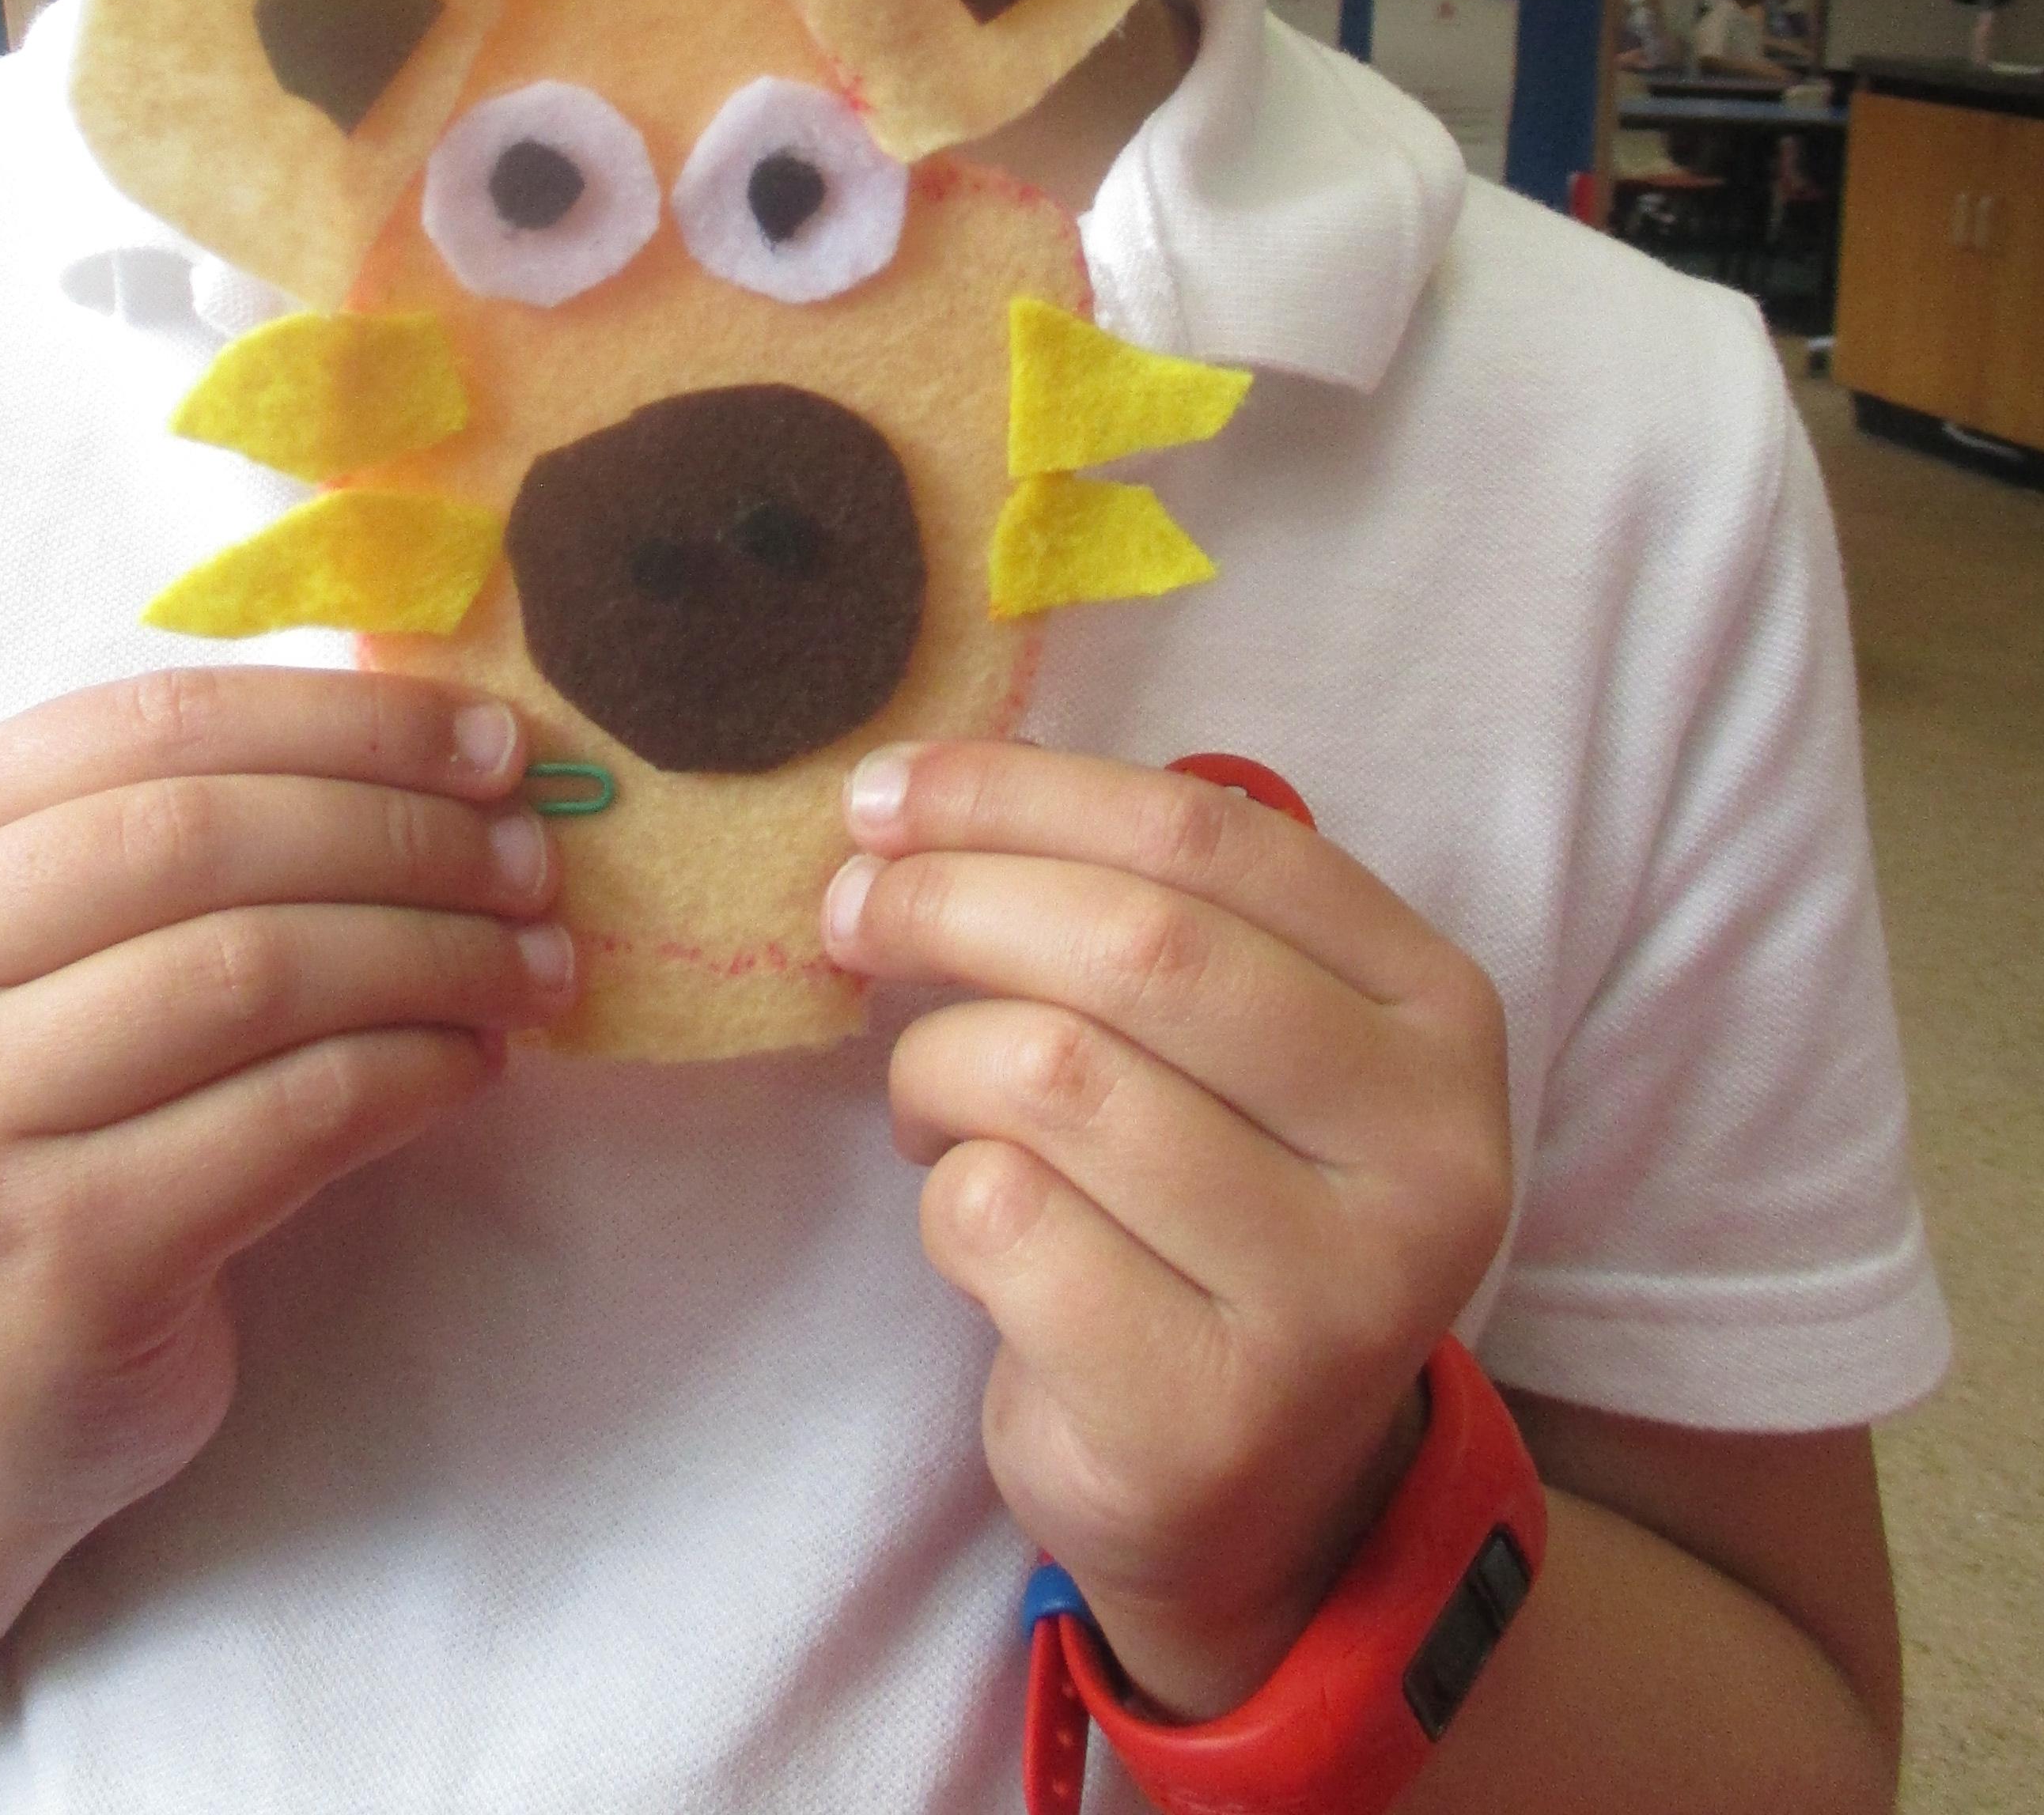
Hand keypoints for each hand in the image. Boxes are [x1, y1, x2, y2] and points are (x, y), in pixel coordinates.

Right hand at [0, 666, 570, 1554]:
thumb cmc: (67, 1120)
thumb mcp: (76, 944)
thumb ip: (205, 817)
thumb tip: (455, 728)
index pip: (154, 724)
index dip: (347, 720)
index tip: (494, 742)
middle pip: (202, 840)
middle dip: (406, 833)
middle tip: (534, 861)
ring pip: (252, 973)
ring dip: (435, 953)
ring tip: (535, 964)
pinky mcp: (55, 1260)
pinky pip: (287, 1119)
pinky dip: (413, 1073)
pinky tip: (475, 1063)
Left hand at [820, 744, 1510, 1721]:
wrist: (1253, 1495)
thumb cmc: (1215, 1202)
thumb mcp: (1238, 1038)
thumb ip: (1140, 905)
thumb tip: (907, 801)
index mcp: (1437, 1012)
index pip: (1209, 837)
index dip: (1022, 793)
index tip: (884, 793)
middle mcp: (1425, 1152)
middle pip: (1136, 947)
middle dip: (951, 901)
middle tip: (850, 912)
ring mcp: (1332, 1299)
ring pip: (1054, 1076)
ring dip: (936, 1062)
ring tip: (926, 1094)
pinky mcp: (1210, 1415)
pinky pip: (1007, 1219)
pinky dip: (946, 1193)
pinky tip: (973, 1213)